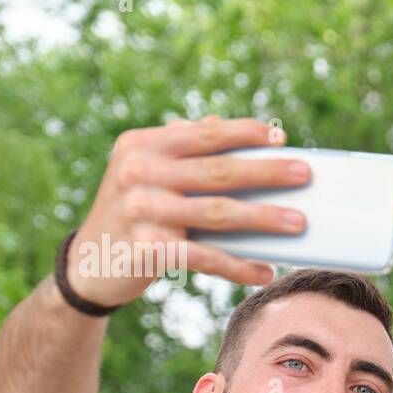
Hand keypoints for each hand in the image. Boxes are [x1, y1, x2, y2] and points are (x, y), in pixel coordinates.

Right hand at [66, 117, 311, 306]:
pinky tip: (264, 270)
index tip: (281, 136)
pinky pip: (206, 257)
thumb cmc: (131, 212)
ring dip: (264, 218)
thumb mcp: (145, 172)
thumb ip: (180, 148)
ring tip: (298, 223)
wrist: (88, 264)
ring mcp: (142, 211)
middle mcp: (139, 172)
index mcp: (142, 145)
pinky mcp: (148, 249)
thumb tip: (223, 122)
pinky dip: (238, 266)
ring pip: (218, 214)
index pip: (205, 135)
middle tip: (304, 174)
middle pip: (218, 172)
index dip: (246, 133)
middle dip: (267, 173)